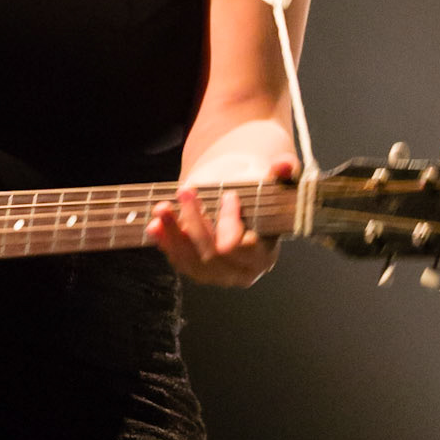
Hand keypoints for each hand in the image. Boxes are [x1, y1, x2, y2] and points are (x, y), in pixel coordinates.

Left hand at [144, 158, 295, 286]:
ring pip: (190, 261)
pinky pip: (179, 262)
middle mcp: (241, 273)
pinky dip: (165, 243)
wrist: (241, 204)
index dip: (230, 221)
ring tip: (162, 207)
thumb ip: (285, 172)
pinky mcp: (197, 271)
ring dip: (172, 234)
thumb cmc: (260, 194)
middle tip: (185, 191)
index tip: (228, 194)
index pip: (239, 246)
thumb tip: (284, 163)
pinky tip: (154, 225)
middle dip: (195, 222)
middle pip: (212, 255)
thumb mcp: (274, 181)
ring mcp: (217, 276)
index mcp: (263, 255)